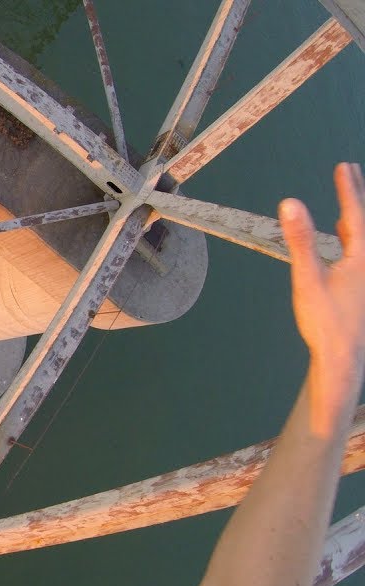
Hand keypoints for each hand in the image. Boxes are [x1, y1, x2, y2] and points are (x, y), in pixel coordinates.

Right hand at [282, 162, 364, 432]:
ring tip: (350, 201)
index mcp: (362, 256)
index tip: (343, 166)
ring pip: (364, 239)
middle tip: (350, 170)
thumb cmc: (325, 320)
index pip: (355, 214)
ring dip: (356, 219)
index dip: (348, 189)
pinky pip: (362, 254)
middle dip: (357, 196)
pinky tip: (347, 239)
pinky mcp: (364, 289)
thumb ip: (300, 239)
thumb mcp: (307, 278)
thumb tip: (290, 202)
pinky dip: (355, 239)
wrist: (345, 357)